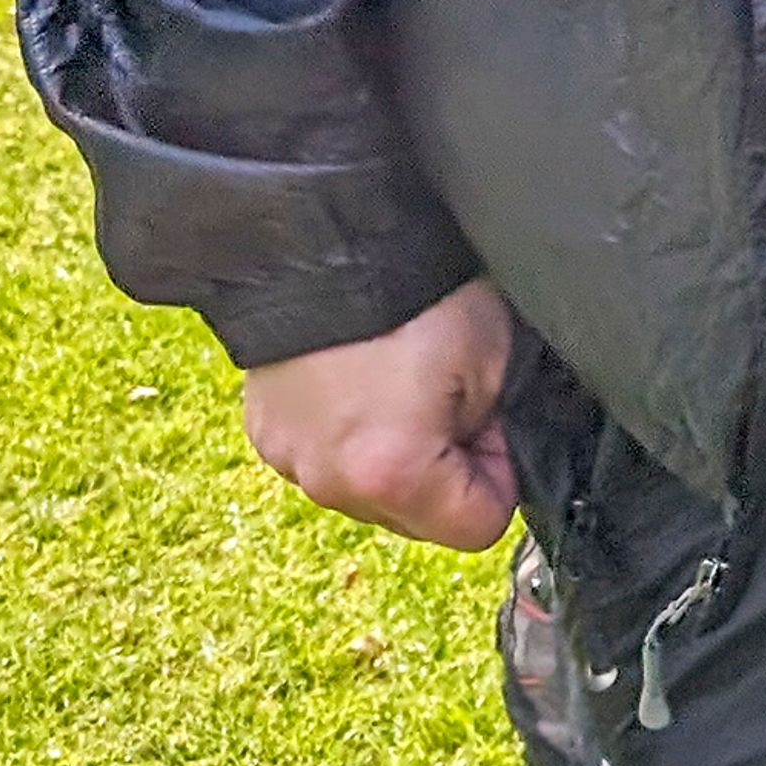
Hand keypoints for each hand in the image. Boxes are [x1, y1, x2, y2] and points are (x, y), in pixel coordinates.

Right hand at [243, 276, 519, 550]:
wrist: (329, 237)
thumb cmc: (420, 290)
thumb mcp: (495, 364)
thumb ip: (500, 436)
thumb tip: (494, 464)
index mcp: (392, 474)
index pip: (478, 527)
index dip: (499, 474)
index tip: (491, 422)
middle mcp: (331, 484)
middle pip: (420, 518)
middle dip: (448, 467)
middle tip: (450, 394)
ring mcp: (290, 461)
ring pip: (372, 494)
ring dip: (397, 456)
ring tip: (401, 381)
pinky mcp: (266, 435)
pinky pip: (329, 460)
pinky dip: (353, 434)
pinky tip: (361, 381)